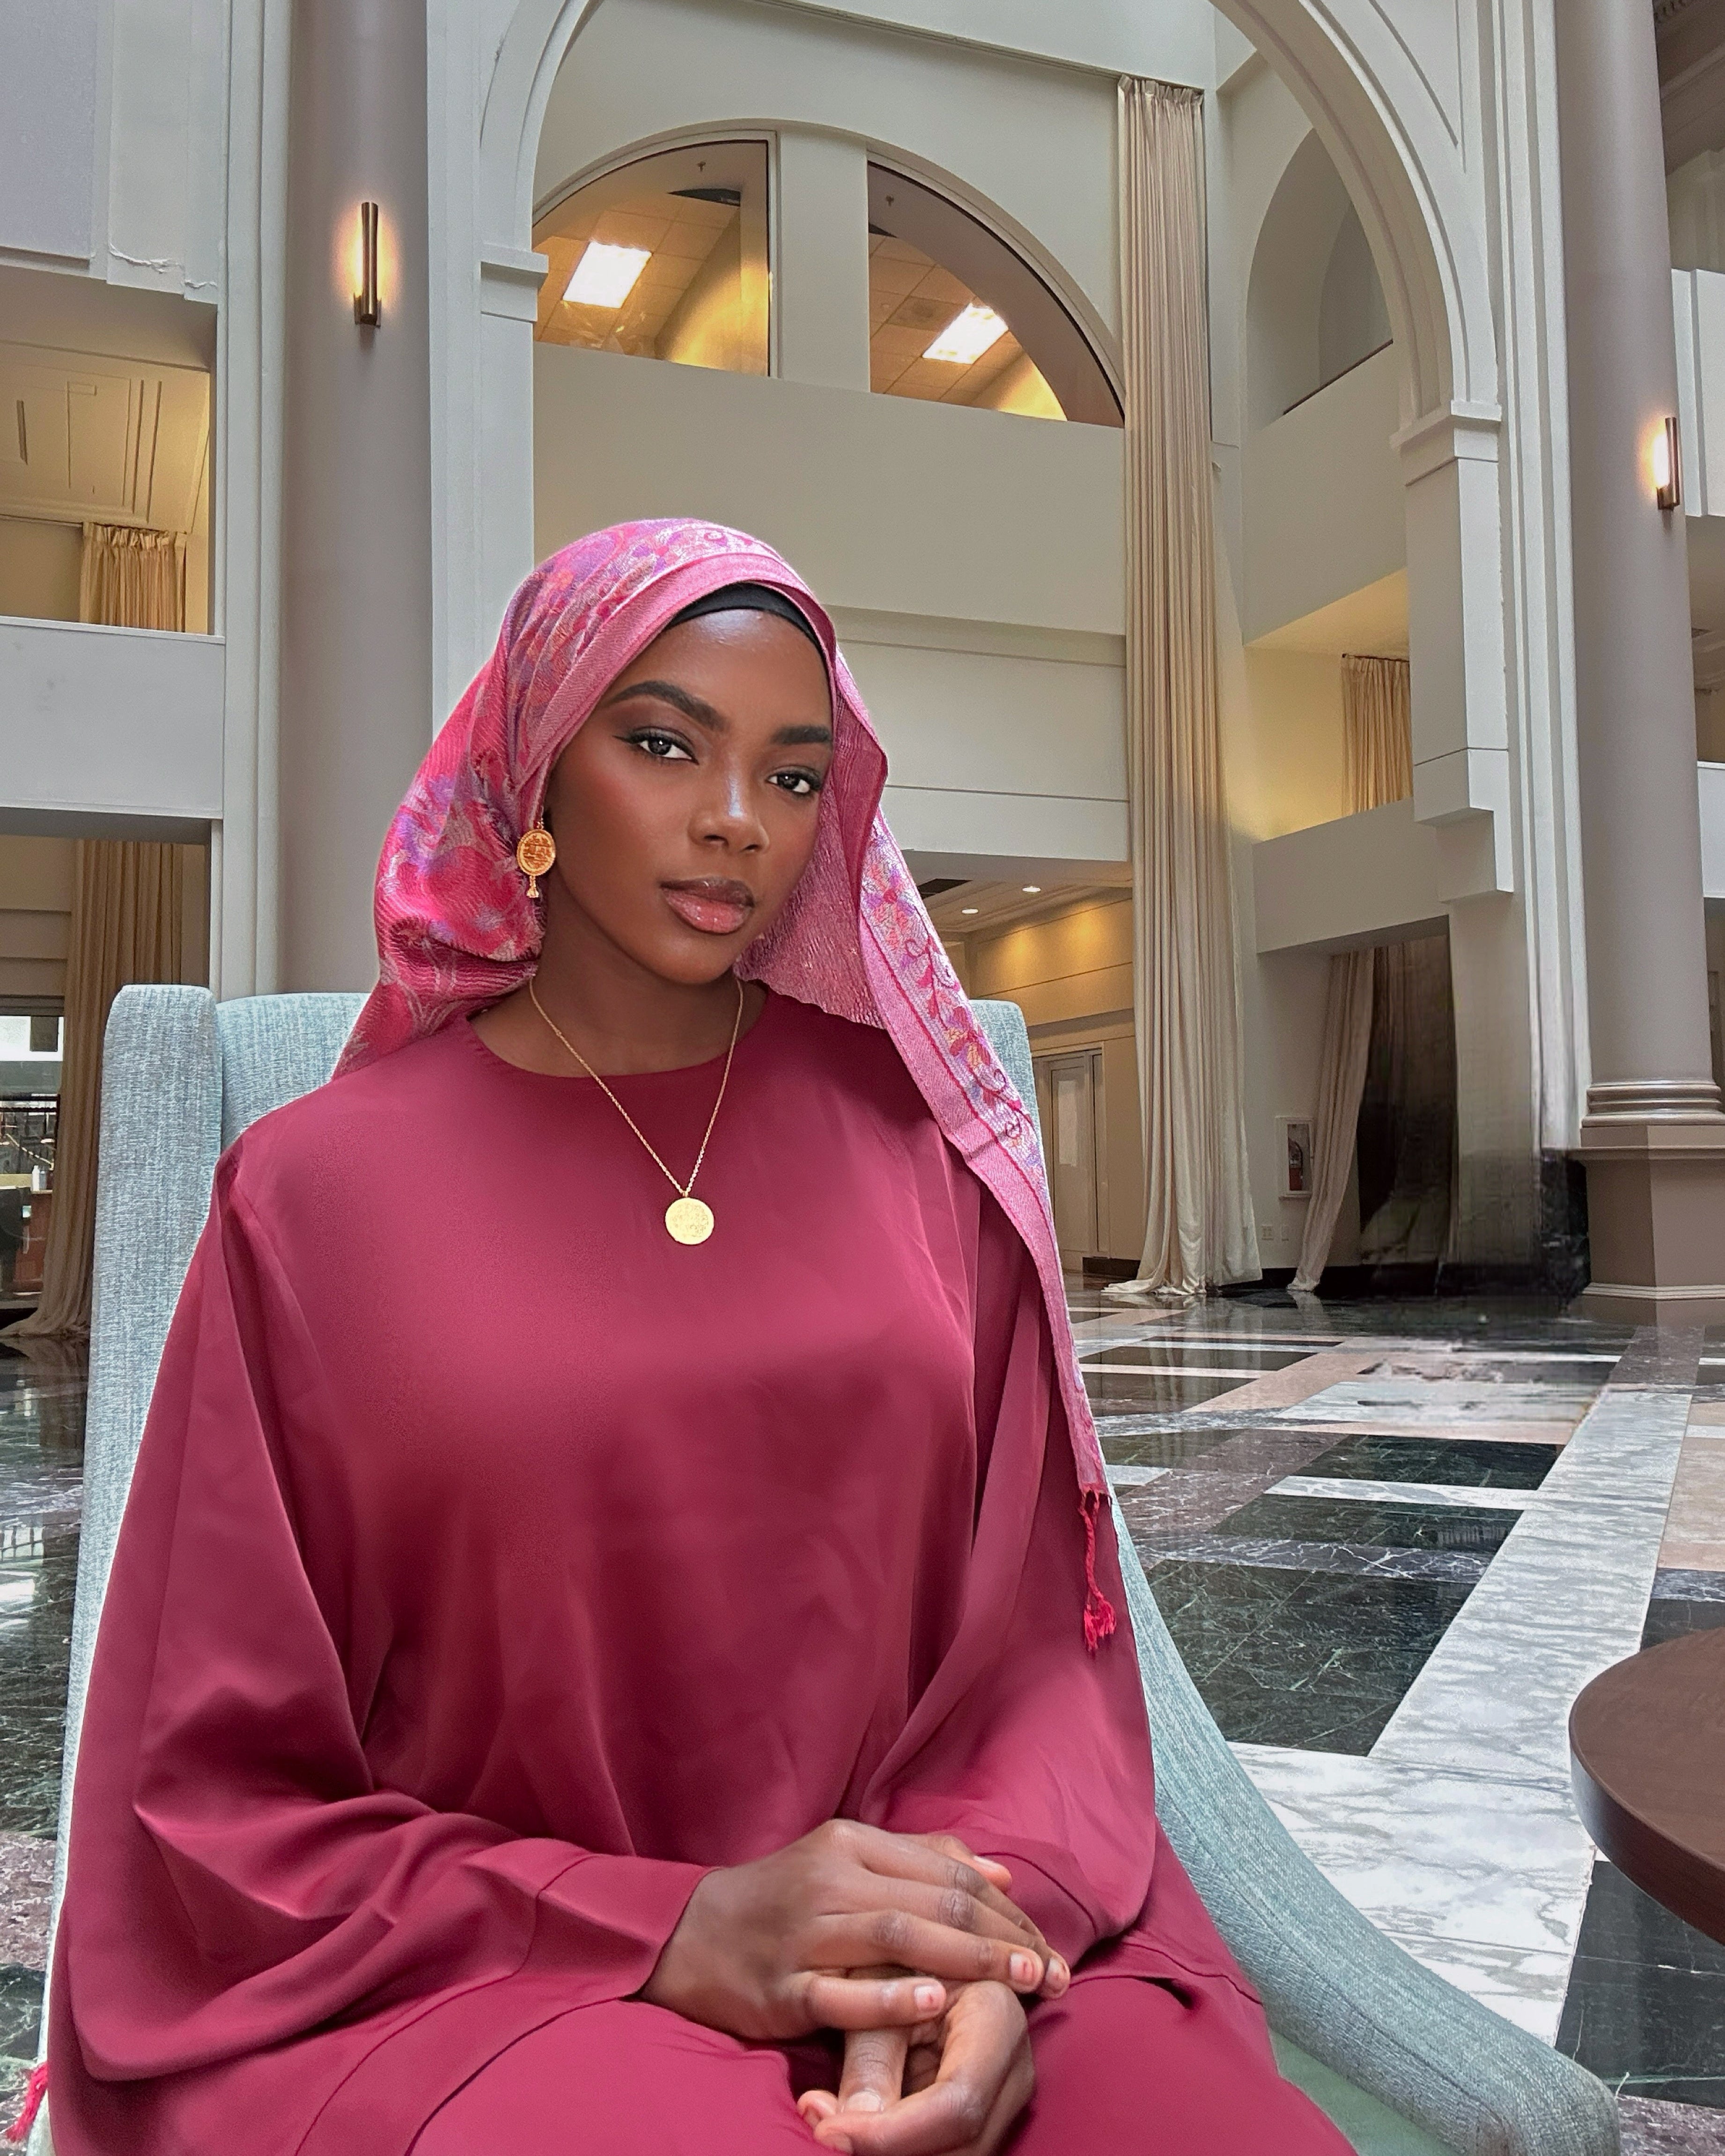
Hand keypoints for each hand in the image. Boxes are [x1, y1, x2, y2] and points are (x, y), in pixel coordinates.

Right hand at [640, 1822, 1065, 2041]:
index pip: (948, 1870)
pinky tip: (934, 2001)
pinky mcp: (779, 1988)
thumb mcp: (845, 1860)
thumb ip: (923, 1859)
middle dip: (1003, 1938)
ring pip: (896, 1938)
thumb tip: (1002, 1872)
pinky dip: (891, 1996)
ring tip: (1018, 1983)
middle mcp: (830, 1879)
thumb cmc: (782, 1898)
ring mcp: (803, 1934)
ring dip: (967, 1959)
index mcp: (851, 1843)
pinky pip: (841, 1993)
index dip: (1007, 1907)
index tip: (1050, 1943)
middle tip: (1053, 1971)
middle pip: (933, 1901)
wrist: (688, 1934)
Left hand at [797, 1980, 1033, 2154]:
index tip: (829, 2133)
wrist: (920, 1955)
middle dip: (890, 2149)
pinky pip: (947, 2148)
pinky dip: (900, 2147)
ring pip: (958, 2154)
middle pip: (963, 2141)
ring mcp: (1007, 2094)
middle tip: (824, 2128)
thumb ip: (868, 2060)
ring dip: (893, 2150)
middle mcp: (1016, 2064)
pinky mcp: (987, 2113)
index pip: (957, 2102)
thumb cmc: (896, 1960)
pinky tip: (855, 2124)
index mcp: (997, 2017)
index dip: (894, 2133)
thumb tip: (842, 2129)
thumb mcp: (877, 1995)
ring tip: (831, 2120)